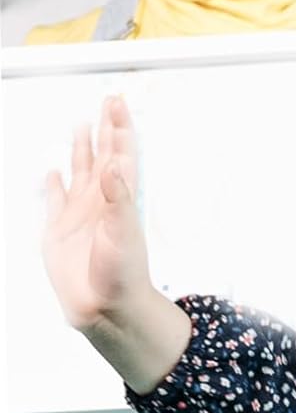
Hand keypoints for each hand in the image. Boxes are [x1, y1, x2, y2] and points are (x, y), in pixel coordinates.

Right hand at [43, 94, 150, 332]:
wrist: (106, 310)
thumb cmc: (123, 277)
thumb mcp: (124, 235)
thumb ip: (119, 199)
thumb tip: (115, 165)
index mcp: (119, 200)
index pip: (121, 155)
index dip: (120, 128)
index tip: (117, 102)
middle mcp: (101, 203)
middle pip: (102, 156)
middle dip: (104, 129)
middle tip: (107, 102)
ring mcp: (80, 216)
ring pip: (79, 172)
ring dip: (81, 149)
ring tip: (81, 126)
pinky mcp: (60, 231)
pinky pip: (55, 201)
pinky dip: (54, 185)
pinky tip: (53, 172)